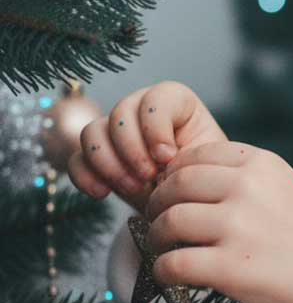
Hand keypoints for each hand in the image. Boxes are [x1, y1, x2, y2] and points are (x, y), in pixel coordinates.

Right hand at [67, 81, 227, 214]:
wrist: (188, 204)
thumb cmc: (203, 178)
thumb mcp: (206, 164)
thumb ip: (189, 154)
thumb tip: (162, 159)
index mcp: (176, 103)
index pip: (156, 98)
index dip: (156, 127)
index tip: (168, 157)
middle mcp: (141, 110)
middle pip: (120, 113)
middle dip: (132, 149)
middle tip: (148, 177)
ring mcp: (115, 132)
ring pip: (92, 132)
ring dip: (109, 163)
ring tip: (133, 188)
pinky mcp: (97, 158)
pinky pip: (76, 159)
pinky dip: (85, 176)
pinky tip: (102, 193)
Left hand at [143, 140, 292, 302]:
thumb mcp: (287, 190)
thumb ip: (245, 180)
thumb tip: (184, 181)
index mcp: (263, 164)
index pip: (197, 155)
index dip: (175, 174)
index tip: (172, 192)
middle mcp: (248, 188)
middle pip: (176, 185)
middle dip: (158, 204)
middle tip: (157, 221)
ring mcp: (238, 227)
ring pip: (169, 222)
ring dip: (157, 238)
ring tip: (165, 249)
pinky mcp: (229, 267)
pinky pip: (172, 264)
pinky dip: (163, 271)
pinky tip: (170, 276)